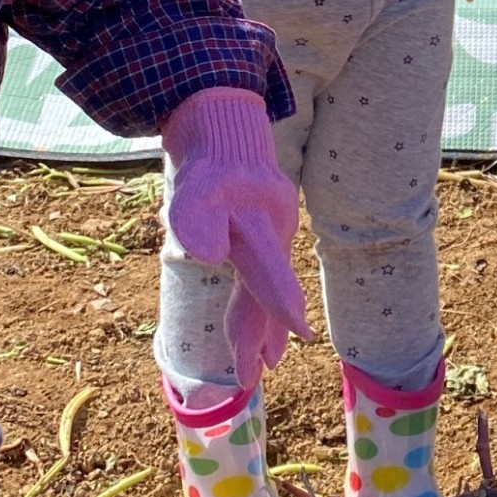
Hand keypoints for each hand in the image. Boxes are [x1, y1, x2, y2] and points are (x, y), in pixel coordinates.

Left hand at [161, 87, 309, 355]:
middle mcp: (272, 234)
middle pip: (267, 293)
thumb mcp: (195, 185)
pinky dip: (258, 305)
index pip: (271, 276)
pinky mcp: (258, 231)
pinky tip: (256, 325)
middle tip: (255, 377)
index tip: (301, 337)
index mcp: (261, 226)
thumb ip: (197, 218)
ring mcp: (268, 233)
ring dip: (261, 327)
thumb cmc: (209, 157)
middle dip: (262, 336)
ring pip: (264, 288)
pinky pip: (260, 276)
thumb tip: (204, 255)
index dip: (280, 310)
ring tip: (262, 365)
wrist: (222, 120)